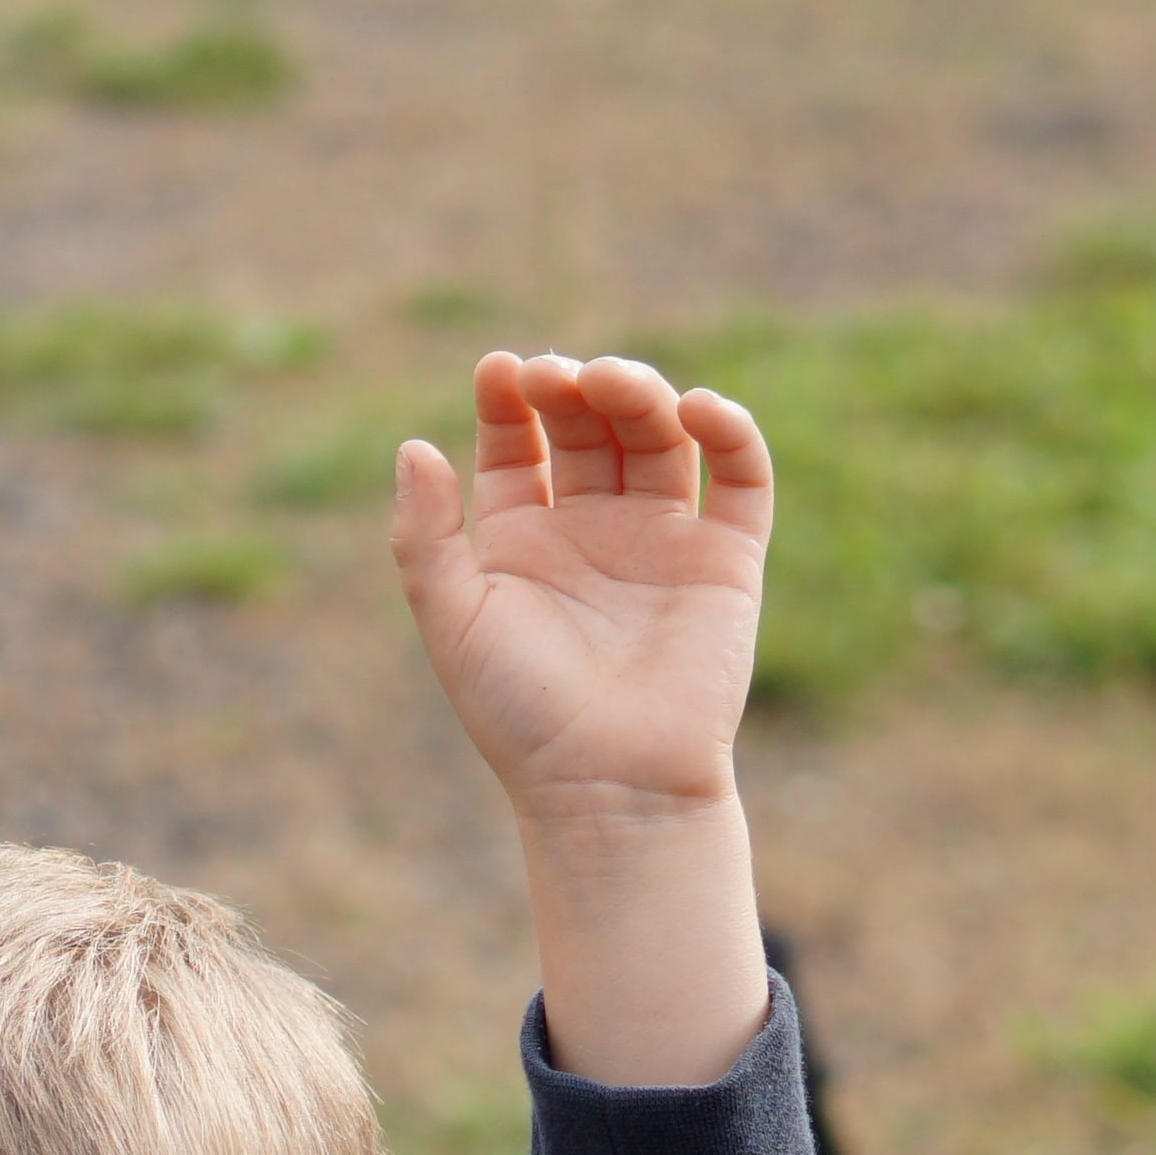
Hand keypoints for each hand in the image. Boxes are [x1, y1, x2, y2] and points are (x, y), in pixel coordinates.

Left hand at [389, 349, 774, 1084]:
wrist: (608, 785)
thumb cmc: (520, 712)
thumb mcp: (453, 618)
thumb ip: (424, 535)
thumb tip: (414, 446)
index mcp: (523, 539)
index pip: (518, 443)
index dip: (509, 398)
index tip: (499, 369)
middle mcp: (594, 530)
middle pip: (589, 426)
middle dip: (575, 387)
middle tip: (559, 374)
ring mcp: (664, 538)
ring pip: (660, 436)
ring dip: (641, 394)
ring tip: (613, 383)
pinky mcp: (728, 558)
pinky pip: (741, 476)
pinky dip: (729, 430)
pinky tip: (697, 409)